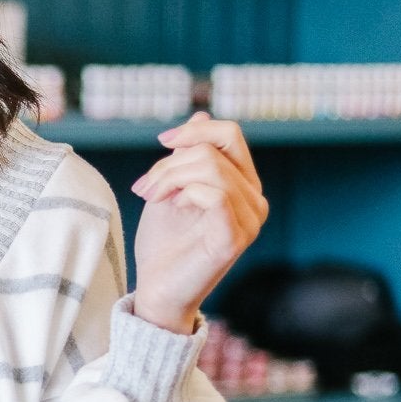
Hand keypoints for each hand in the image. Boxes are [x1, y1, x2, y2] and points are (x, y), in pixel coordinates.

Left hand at [130, 113, 267, 334]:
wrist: (155, 289)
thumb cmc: (163, 243)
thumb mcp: (171, 187)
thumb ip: (189, 155)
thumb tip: (202, 113)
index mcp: (243, 185)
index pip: (230, 135)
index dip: (194, 130)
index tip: (162, 142)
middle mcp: (255, 200)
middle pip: (217, 148)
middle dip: (172, 161)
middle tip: (146, 186)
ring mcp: (250, 220)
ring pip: (212, 168)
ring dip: (170, 177)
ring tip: (152, 197)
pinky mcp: (236, 238)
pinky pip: (215, 194)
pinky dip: (186, 194)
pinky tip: (172, 208)